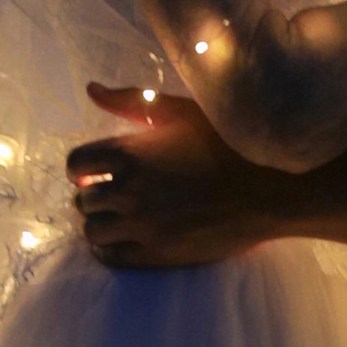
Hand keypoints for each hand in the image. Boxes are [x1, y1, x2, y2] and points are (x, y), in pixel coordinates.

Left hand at [68, 86, 290, 267]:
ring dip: (98, 222)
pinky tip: (121, 239)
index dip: (82, 167)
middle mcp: (128, 191)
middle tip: (111, 193)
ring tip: (116, 217)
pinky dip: (107, 248)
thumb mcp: (181, 112)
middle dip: (93, 194)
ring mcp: (141, 225)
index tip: (93, 170)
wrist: (270, 189)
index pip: (76, 164)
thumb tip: (91, 90)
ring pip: (92, 230)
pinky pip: (110, 256)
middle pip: (83, 198)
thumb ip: (132, 101)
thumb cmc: (229, 143)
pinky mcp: (156, 253)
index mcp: (129, 153)